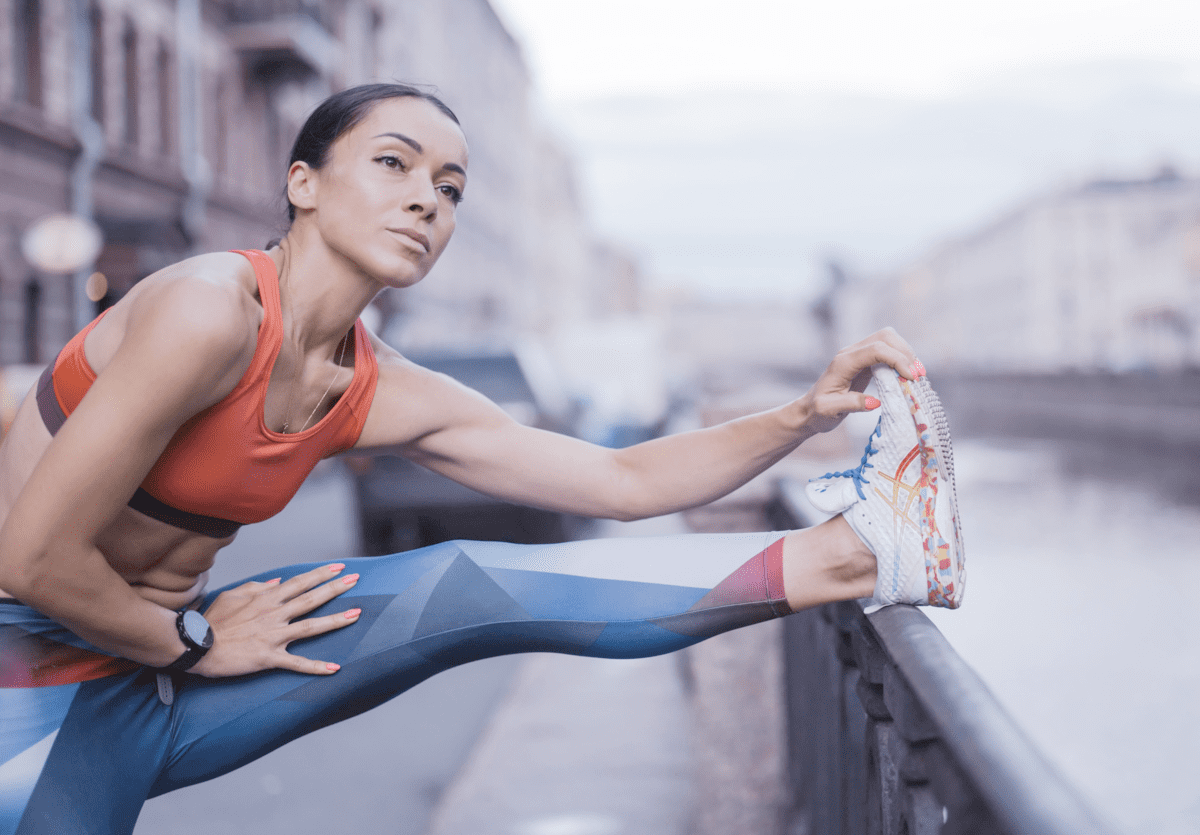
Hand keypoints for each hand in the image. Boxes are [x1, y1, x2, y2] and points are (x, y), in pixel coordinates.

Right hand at [189, 563, 361, 676]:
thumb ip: (256, 588)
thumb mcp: (232, 596)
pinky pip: (297, 663)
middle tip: (356, 580)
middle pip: (311, 599)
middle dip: (335, 588)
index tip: (339, 567)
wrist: (195, 646)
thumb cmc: (211, 620)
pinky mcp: (269, 657)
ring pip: (311, 626)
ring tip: (357, 615)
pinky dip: (316, 667)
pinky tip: (335, 669)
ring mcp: (274, 636)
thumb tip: (276, 583)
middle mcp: (274, 614)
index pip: (300, 583)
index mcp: (266, 598)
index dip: (321, 574)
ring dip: (336, 621)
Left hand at [799, 327, 921, 434]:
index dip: (897, 360)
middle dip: (905, 353)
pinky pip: (887, 351)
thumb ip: (850, 405)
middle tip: (918, 376)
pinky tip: (907, 375)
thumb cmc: (817, 412)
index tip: (911, 378)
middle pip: (885, 336)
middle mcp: (851, 353)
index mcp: (843, 362)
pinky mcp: (864, 362)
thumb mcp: (828, 411)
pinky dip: (900, 359)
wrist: (809, 410)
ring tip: (916, 375)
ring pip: (888, 340)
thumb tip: (875, 402)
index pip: (876, 350)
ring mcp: (858, 355)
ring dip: (905, 354)